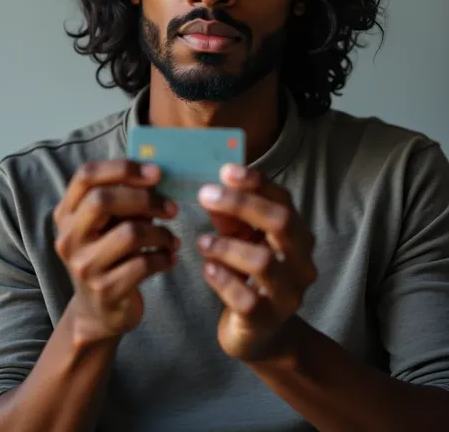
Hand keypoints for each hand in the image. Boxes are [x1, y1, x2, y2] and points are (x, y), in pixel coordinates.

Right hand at [53, 160, 178, 344]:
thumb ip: (123, 199)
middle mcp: (69, 238)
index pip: (86, 175)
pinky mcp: (105, 290)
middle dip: (145, 199)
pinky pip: (144, 264)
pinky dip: (164, 258)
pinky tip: (170, 258)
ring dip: (161, 233)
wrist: (98, 312)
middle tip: (171, 208)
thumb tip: (157, 174)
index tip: (156, 172)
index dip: (123, 168)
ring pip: (130, 233)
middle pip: (103, 200)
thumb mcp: (107, 225)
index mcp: (67, 213)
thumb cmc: (110, 256)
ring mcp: (84, 266)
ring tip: (172, 239)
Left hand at [197, 164, 316, 361]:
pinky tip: (208, 269)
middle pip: (281, 222)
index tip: (225, 170)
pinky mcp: (267, 320)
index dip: (256, 182)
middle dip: (241, 204)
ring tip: (201, 241)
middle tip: (205, 195)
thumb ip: (230, 216)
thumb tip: (211, 189)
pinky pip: (245, 296)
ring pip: (263, 260)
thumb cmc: (249, 275)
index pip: (284, 200)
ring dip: (226, 245)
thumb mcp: (241, 239)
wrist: (260, 333)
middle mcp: (302, 262)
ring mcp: (288, 293)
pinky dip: (222, 278)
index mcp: (297, 235)